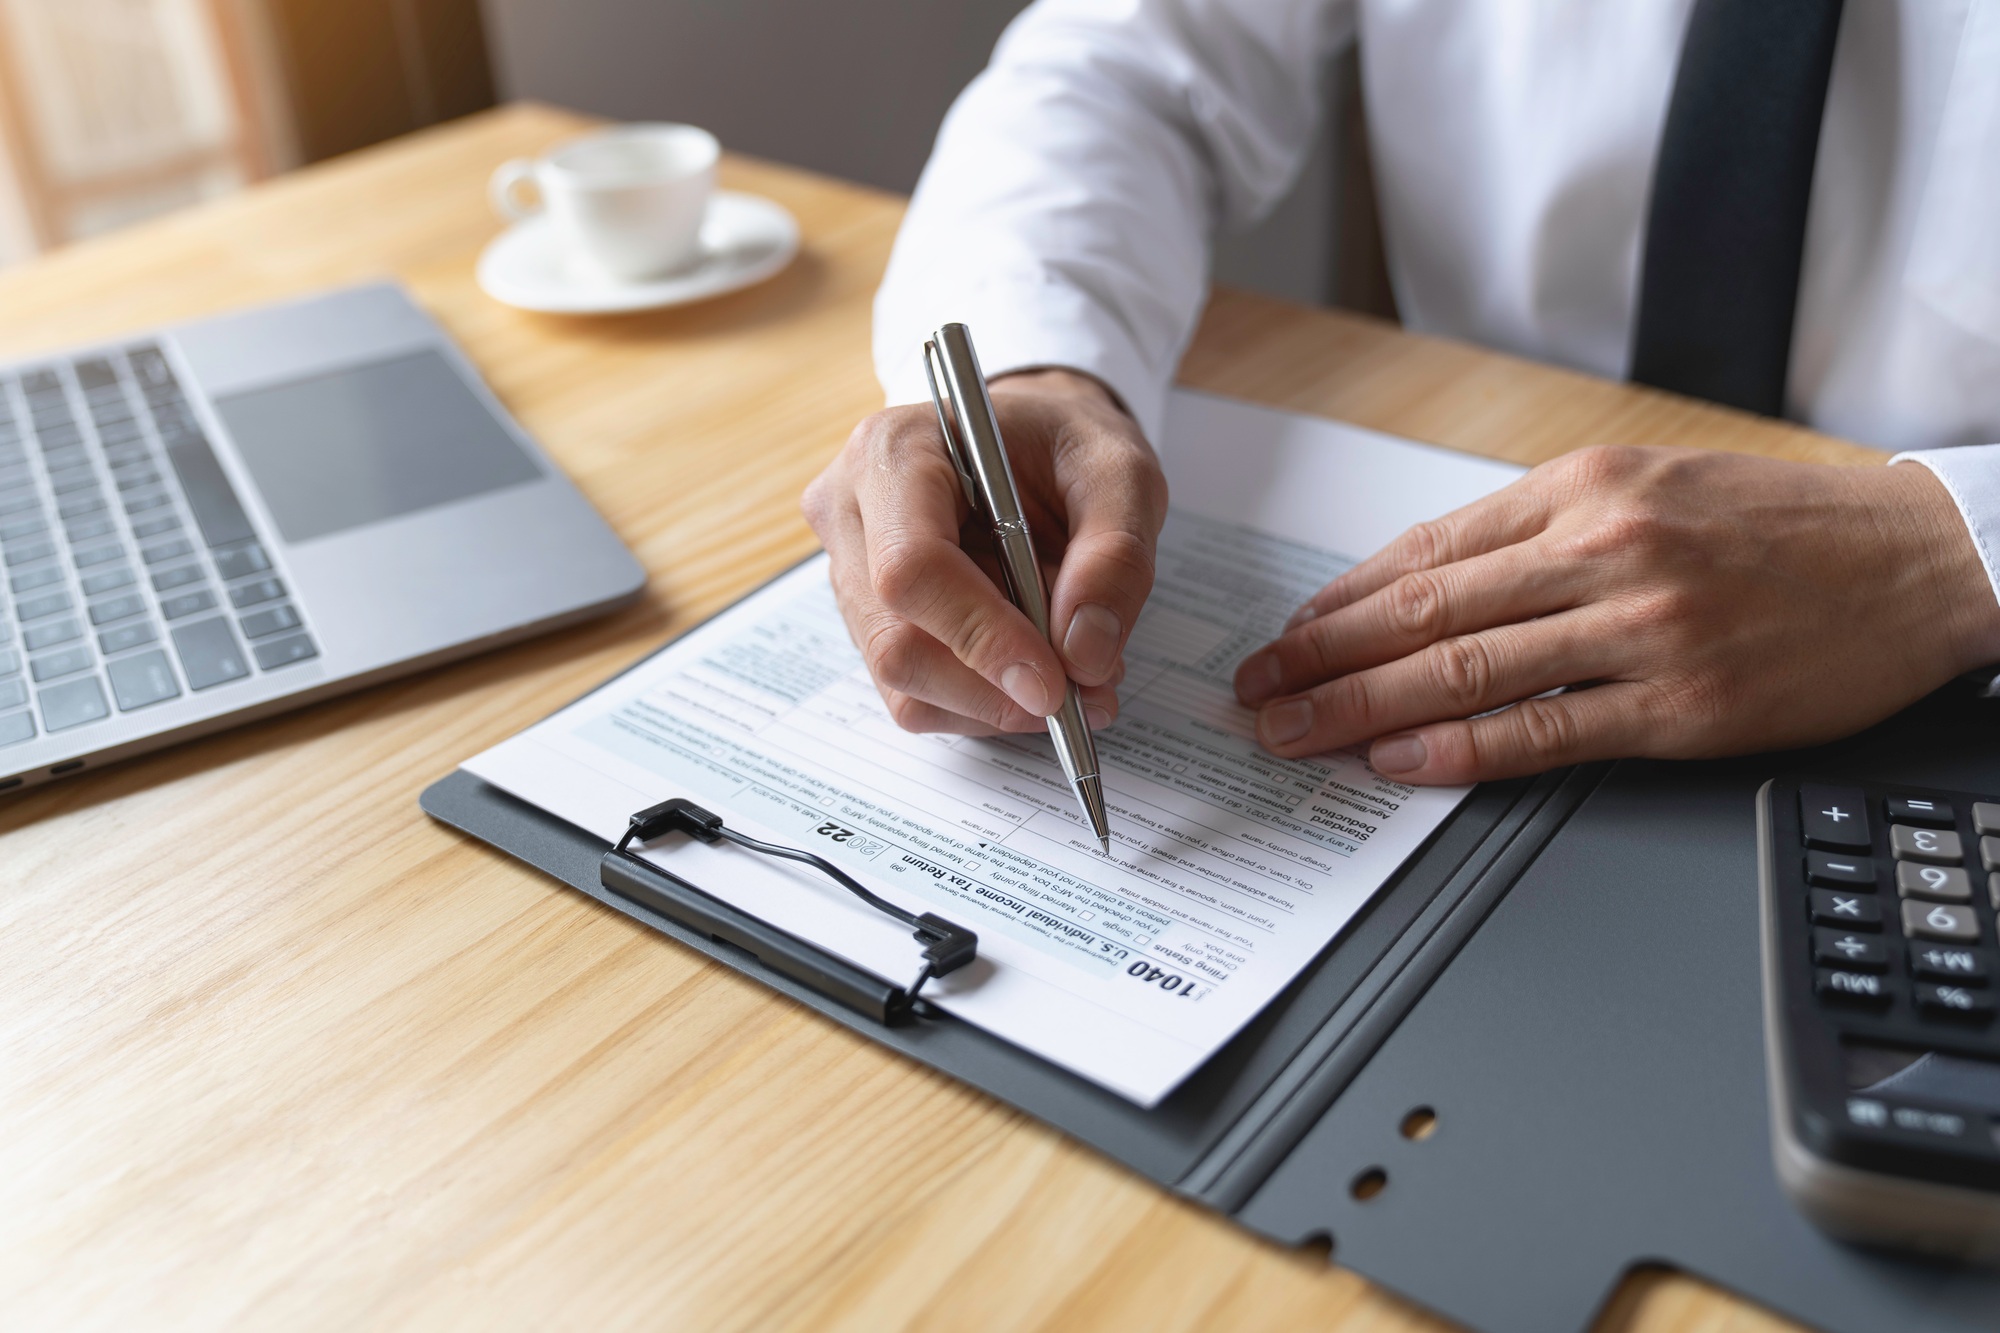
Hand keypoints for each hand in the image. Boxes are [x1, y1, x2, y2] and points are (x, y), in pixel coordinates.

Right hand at [803, 369, 1167, 733]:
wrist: (1036, 444)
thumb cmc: (1065, 445)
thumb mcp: (1120, 471)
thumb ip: (1115, 554)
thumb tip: (1085, 654)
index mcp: (895, 450)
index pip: (912, 567)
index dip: (982, 637)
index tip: (1053, 682)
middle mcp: (852, 513)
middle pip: (897, 642)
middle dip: (995, 687)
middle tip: (1083, 694)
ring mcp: (850, 573)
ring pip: (904, 682)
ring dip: (996, 702)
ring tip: (1074, 676)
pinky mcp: (869, 621)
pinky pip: (915, 695)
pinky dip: (983, 704)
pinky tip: (1031, 670)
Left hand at [1233, 445, 1999, 783]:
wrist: (1918, 560)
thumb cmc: (1778, 526)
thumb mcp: (1651, 484)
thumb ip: (1542, 530)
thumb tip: (1428, 582)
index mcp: (1585, 488)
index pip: (1427, 551)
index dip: (1340, 600)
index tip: (1286, 633)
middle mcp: (1603, 548)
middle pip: (1423, 610)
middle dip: (1320, 656)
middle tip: (1255, 689)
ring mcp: (1642, 627)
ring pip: (1465, 670)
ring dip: (1360, 707)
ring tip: (1294, 732)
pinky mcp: (1683, 703)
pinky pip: (1545, 731)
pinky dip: (1458, 749)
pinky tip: (1396, 762)